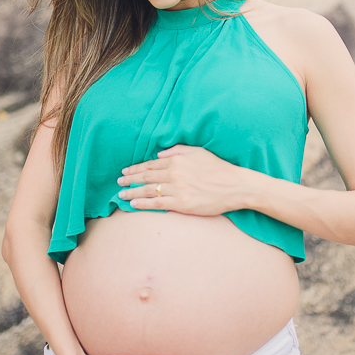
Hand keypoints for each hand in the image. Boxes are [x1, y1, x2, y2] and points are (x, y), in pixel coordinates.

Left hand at [117, 145, 247, 216]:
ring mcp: (177, 189)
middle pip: (146, 176)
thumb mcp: (199, 152)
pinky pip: (157, 203)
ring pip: (149, 190)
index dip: (136, 169)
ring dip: (132, 192)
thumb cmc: (219, 168)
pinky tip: (133, 204)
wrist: (235, 186)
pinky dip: (143, 204)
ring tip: (121, 194)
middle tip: (119, 183)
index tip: (125, 172)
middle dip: (130, 180)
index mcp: (178, 160)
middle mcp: (175, 173)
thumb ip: (178, 150)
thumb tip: (159, 153)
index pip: (151, 164)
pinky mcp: (181, 204)